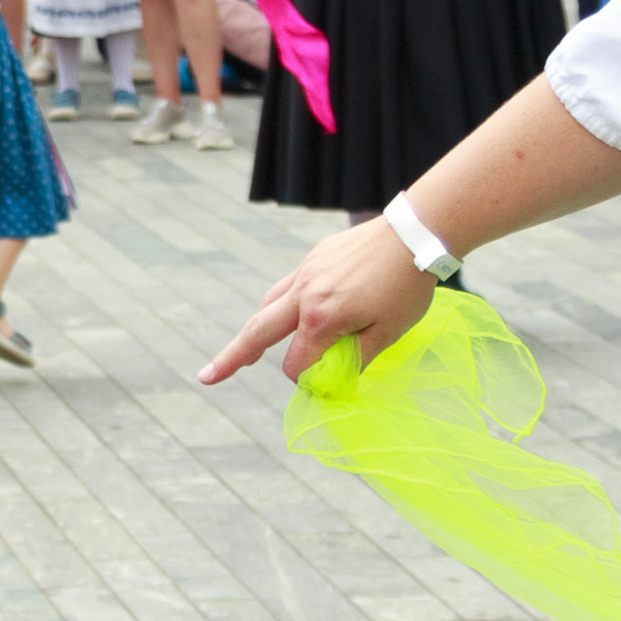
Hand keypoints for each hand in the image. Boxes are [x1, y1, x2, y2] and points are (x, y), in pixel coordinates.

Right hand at [200, 220, 436, 385]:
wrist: (413, 234)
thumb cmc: (405, 288)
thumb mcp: (388, 333)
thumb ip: (356, 358)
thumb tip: (334, 379)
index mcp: (320, 318)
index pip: (295, 363)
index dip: (305, 381)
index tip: (322, 386)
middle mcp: (303, 294)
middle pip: (257, 332)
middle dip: (231, 358)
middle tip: (206, 378)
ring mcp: (305, 272)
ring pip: (269, 306)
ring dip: (257, 330)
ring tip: (247, 352)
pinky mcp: (314, 257)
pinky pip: (288, 287)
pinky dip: (283, 306)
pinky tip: (292, 314)